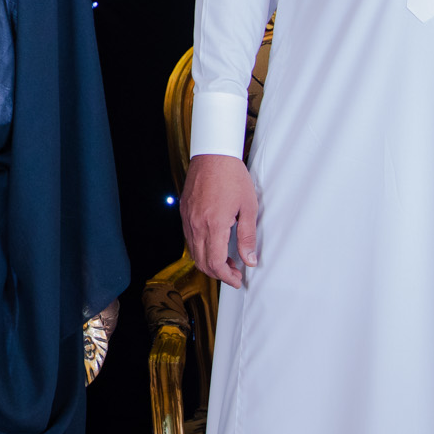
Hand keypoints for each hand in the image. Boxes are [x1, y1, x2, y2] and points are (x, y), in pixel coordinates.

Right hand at [182, 154, 257, 289]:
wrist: (213, 154)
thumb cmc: (232, 177)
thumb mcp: (248, 208)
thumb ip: (247, 237)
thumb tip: (249, 260)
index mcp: (214, 224)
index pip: (214, 262)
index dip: (226, 276)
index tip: (237, 279)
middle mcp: (196, 224)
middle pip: (201, 261)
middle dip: (218, 273)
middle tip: (234, 272)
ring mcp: (188, 217)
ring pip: (193, 251)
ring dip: (209, 261)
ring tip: (226, 260)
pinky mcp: (184, 211)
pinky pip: (189, 237)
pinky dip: (201, 248)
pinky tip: (214, 243)